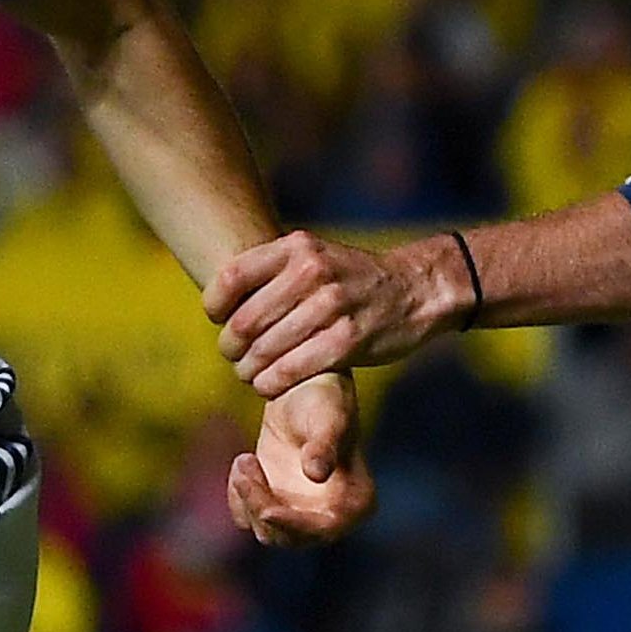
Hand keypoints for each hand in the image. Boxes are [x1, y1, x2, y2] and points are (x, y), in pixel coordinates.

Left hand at [204, 231, 458, 397]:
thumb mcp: (315, 255)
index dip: (214, 305)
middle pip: (245, 320)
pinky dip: (271, 382)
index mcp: (298, 247)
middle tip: (233, 356)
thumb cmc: (353, 278)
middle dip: (230, 346)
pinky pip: (292, 369)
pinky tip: (267, 384)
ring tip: (248, 373)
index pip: (232, 277)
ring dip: (248, 369)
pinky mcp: (347, 341)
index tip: (217, 319)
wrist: (415, 290)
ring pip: (265, 349)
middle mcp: (313, 272)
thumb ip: (273, 270)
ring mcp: (331, 307)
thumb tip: (220, 302)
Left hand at [228, 372, 374, 546]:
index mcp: (357, 502)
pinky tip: (244, 462)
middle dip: (261, 505)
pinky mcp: (274, 504)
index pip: (324, 528)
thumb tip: (317, 474)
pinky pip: (248, 519)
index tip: (267, 511)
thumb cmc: (324, 398)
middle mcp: (331, 516)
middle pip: (289, 536)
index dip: (294, 526)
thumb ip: (324, 445)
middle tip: (245, 462)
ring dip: (248, 498)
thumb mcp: (328, 417)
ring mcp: (301, 514)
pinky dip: (239, 498)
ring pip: (266, 531)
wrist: (301, 389)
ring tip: (245, 458)